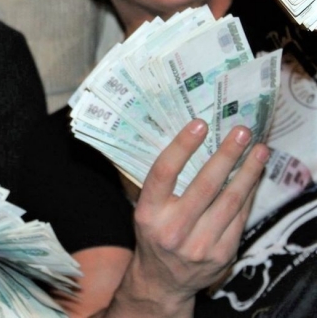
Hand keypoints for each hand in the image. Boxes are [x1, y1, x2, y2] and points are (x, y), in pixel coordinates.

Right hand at [112, 119, 268, 316]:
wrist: (163, 281)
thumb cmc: (155, 234)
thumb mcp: (147, 210)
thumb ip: (164, 184)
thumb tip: (193, 144)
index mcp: (149, 213)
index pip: (164, 173)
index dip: (182, 146)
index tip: (200, 124)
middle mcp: (173, 229)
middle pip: (205, 184)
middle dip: (227, 155)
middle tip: (241, 132)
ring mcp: (199, 244)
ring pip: (230, 200)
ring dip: (248, 172)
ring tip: (259, 150)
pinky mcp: (222, 254)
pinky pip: (240, 217)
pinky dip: (249, 194)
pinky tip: (254, 176)